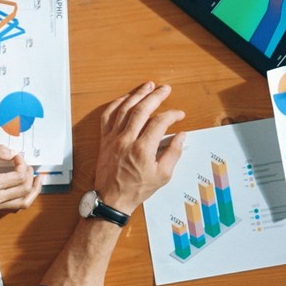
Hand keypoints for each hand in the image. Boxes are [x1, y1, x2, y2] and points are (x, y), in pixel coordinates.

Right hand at [0, 144, 42, 211]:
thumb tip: (14, 153)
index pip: (20, 175)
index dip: (23, 163)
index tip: (17, 156)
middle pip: (25, 188)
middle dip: (30, 174)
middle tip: (26, 165)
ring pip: (23, 202)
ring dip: (32, 190)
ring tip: (36, 180)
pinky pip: (14, 208)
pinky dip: (23, 199)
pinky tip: (24, 190)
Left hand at [91, 82, 185, 211]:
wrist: (111, 199)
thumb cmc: (136, 189)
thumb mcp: (162, 175)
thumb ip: (173, 153)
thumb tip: (181, 136)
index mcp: (142, 150)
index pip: (160, 123)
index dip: (172, 115)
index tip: (179, 114)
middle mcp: (126, 140)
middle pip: (142, 110)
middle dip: (155, 96)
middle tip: (165, 89)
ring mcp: (113, 138)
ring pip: (124, 109)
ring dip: (137, 95)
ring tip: (148, 86)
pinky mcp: (105, 139)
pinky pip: (108, 116)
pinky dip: (117, 104)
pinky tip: (126, 98)